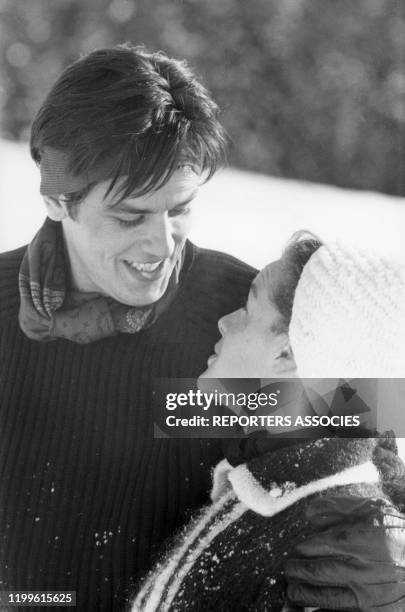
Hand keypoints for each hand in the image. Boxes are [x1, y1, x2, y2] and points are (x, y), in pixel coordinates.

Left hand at [284, 495, 404, 610]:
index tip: (298, 549)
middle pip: (315, 572)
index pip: (315, 546)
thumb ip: (338, 508)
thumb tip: (308, 514)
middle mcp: (358, 568)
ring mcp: (365, 594)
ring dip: (303, 594)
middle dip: (296, 571)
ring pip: (324, 597)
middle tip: (289, 569)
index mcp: (355, 540)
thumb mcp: (372, 509)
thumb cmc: (397, 533)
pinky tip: (312, 609)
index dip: (303, 548)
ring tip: (293, 590)